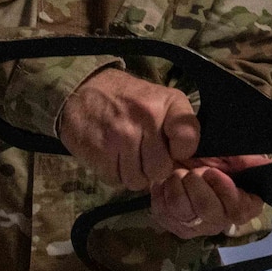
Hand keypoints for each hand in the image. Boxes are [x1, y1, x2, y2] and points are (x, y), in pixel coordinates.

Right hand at [57, 68, 200, 190]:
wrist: (83, 89)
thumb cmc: (129, 99)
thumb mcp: (162, 99)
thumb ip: (180, 126)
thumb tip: (187, 161)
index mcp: (167, 103)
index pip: (188, 141)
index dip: (182, 152)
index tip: (173, 147)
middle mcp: (146, 119)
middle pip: (160, 170)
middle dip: (153, 167)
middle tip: (144, 154)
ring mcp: (120, 136)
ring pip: (137, 181)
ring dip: (133, 173)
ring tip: (127, 155)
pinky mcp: (98, 151)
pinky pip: (115, 180)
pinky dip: (114, 173)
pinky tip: (111, 157)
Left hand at [151, 155, 270, 238]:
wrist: (182, 160)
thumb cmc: (212, 158)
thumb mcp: (232, 155)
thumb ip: (249, 162)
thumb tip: (267, 166)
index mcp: (244, 205)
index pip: (238, 210)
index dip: (224, 191)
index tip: (211, 171)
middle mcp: (222, 221)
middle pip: (208, 212)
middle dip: (196, 186)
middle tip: (190, 170)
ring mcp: (197, 228)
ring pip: (184, 214)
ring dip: (177, 188)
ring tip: (176, 174)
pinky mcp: (173, 226)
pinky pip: (164, 215)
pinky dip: (161, 195)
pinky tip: (164, 183)